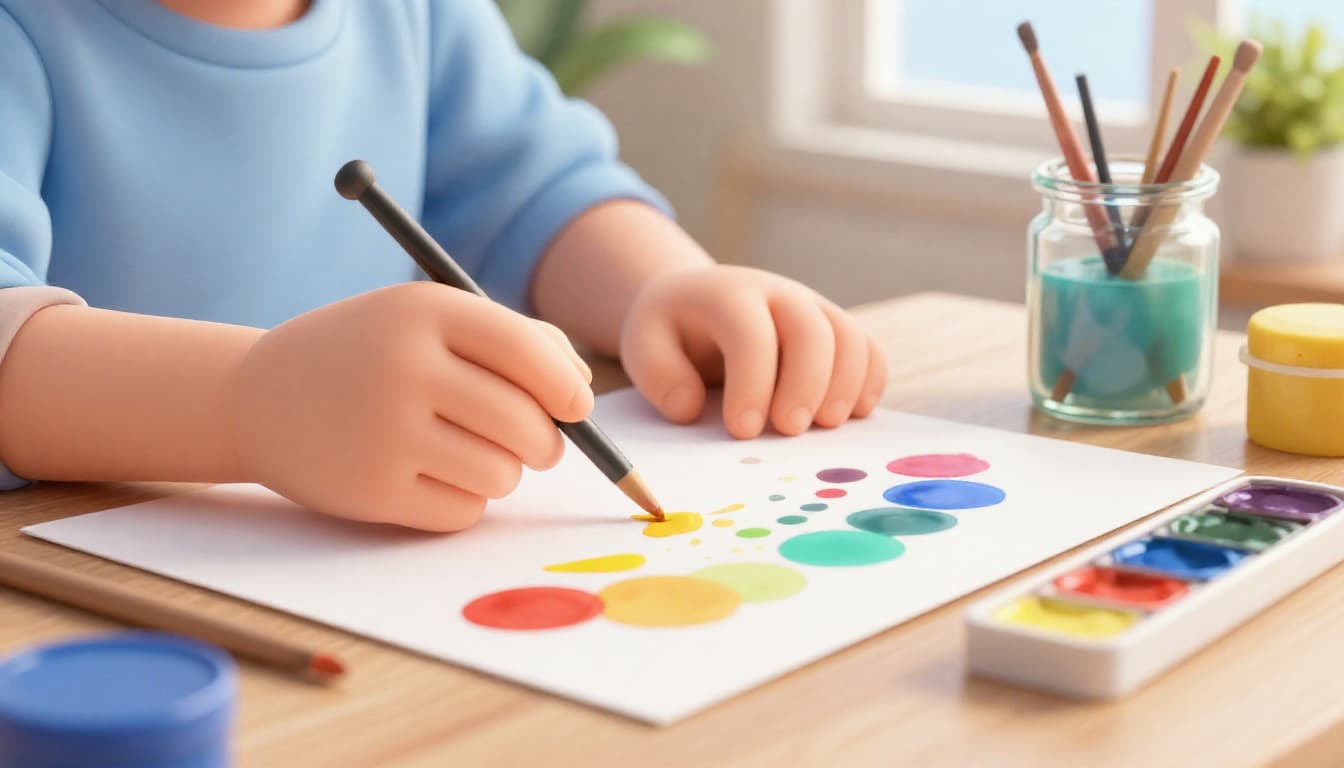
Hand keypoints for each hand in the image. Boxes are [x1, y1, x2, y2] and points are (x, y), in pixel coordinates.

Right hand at [232, 282, 592, 530]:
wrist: (260, 397)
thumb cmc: (371, 354)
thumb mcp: (428, 319)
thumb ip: (514, 339)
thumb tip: (582, 390)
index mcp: (424, 312)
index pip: (527, 352)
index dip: (566, 387)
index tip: (577, 407)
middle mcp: (404, 368)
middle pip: (526, 424)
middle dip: (547, 442)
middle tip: (538, 444)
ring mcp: (384, 433)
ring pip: (502, 474)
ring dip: (502, 472)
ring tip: (467, 452)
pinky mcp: (371, 492)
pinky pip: (465, 512)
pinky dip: (463, 501)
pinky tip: (427, 476)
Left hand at [620, 265, 887, 437]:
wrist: (698, 300)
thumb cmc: (672, 331)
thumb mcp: (644, 344)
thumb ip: (659, 376)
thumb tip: (692, 408)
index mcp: (727, 294)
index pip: (750, 332)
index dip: (752, 383)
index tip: (742, 430)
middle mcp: (778, 294)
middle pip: (812, 330)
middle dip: (807, 385)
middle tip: (789, 431)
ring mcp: (813, 307)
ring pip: (850, 337)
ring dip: (846, 386)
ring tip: (824, 427)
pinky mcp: (835, 327)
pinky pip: (868, 349)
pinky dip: (870, 382)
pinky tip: (849, 415)